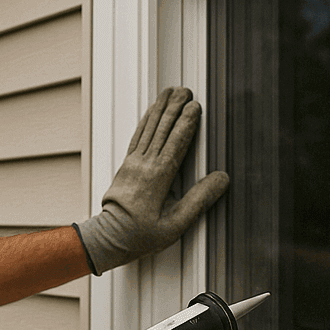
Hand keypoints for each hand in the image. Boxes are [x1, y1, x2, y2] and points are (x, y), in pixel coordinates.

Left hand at [74, 87, 229, 274]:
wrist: (108, 238)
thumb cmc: (140, 236)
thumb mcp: (175, 225)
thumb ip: (199, 200)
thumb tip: (220, 179)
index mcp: (158, 178)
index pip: (176, 143)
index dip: (187, 123)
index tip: (195, 106)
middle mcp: (144, 166)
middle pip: (162, 130)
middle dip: (174, 108)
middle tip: (185, 90)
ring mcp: (132, 163)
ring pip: (148, 129)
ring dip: (160, 109)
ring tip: (169, 92)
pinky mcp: (126, 165)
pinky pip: (137, 136)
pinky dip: (146, 121)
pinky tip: (151, 112)